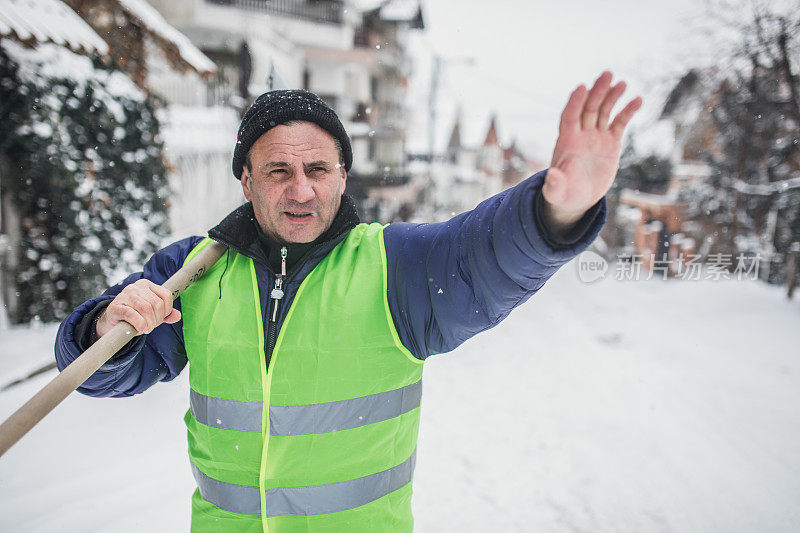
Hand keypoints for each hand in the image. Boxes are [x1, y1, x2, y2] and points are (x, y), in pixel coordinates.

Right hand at [96, 279, 180, 336]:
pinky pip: (131, 313)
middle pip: (157, 303)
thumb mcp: (153, 314)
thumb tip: (177, 316)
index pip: (166, 295)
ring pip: (146, 308)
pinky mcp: (115, 306)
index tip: (159, 319)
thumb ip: (166, 314)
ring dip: (149, 323)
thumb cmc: (134, 317)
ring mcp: (125, 294)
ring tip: (145, 329)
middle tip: (150, 327)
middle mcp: (136, 286)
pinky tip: (140, 328)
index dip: (166, 310)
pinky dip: (139, 323)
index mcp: (147, 285)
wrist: (112, 323)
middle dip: (157, 319)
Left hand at [543, 71, 642, 233]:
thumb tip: (552, 176)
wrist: (577, 199)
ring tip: (622, 83)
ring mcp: (596, 136)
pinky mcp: (610, 142)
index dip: (574, 102)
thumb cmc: (563, 195)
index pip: (569, 116)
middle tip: (607, 74)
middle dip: (597, 91)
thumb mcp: (557, 192)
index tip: (582, 86)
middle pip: (588, 107)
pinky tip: (638, 100)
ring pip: (604, 111)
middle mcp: (581, 135)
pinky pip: (619, 123)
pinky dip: (628, 111)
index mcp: (566, 142)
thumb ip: (554, 184)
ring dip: (612, 96)